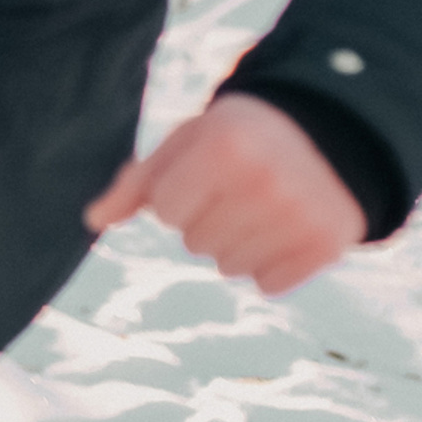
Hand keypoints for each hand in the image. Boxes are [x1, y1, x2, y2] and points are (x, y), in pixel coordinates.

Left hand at [83, 91, 365, 294]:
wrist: (329, 136)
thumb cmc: (238, 138)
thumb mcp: (188, 142)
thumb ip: (138, 182)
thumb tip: (92, 219)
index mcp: (224, 146)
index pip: (166, 210)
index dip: (177, 196)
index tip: (204, 174)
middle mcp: (266, 181)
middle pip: (194, 242)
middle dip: (206, 220)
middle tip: (237, 189)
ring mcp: (301, 215)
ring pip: (228, 268)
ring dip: (235, 244)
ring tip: (259, 207)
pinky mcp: (327, 246)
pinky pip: (268, 285)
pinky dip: (270, 265)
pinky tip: (284, 229)